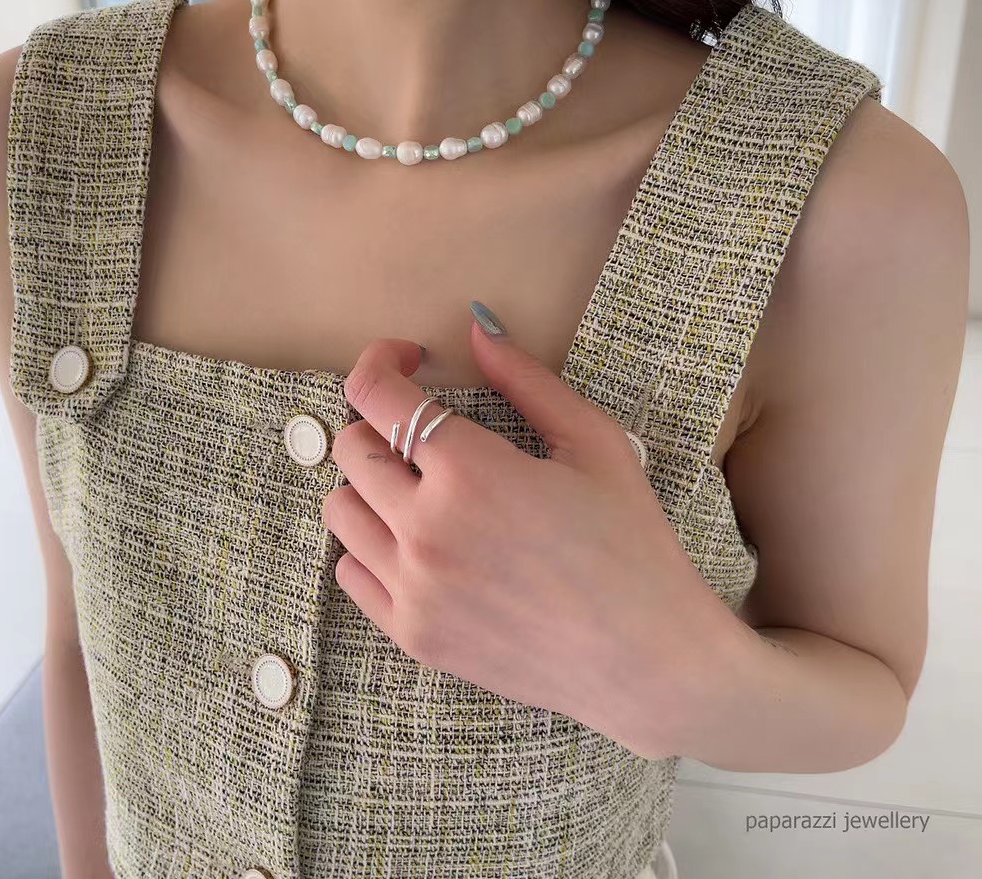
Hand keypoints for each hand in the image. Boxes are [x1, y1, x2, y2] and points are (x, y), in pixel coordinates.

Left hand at [322, 309, 740, 758]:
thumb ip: (527, 380)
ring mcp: (412, 588)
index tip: (405, 358)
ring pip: (340, 509)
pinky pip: (348, 571)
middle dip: (381, 422)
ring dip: (370, 485)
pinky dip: (369, 546)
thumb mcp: (594, 444)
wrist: (646, 659)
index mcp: (470, 471)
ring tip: (421, 489)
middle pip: (351, 449)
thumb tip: (477, 327)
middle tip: (427, 432)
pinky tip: (416, 543)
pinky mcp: (412, 636)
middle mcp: (424, 528)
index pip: (375, 395)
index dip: (379, 361)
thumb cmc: (632, 544)